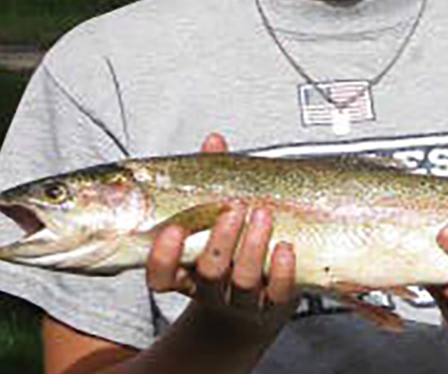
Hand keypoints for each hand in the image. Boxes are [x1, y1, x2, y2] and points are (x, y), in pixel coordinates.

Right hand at [145, 134, 298, 336]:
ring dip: (253, 246)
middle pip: (209, 272)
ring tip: (263, 214)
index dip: (162, 257)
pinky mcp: (273, 305)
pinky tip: (285, 248)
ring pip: (244, 280)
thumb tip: (214, 141)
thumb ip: (211, 180)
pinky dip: (282, 271)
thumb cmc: (230, 251)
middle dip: (220, 240)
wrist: (255, 302)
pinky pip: (277, 293)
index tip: (172, 229)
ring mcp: (242, 300)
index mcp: (187, 271)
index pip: (161, 275)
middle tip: (233, 208)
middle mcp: (211, 288)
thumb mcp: (214, 218)